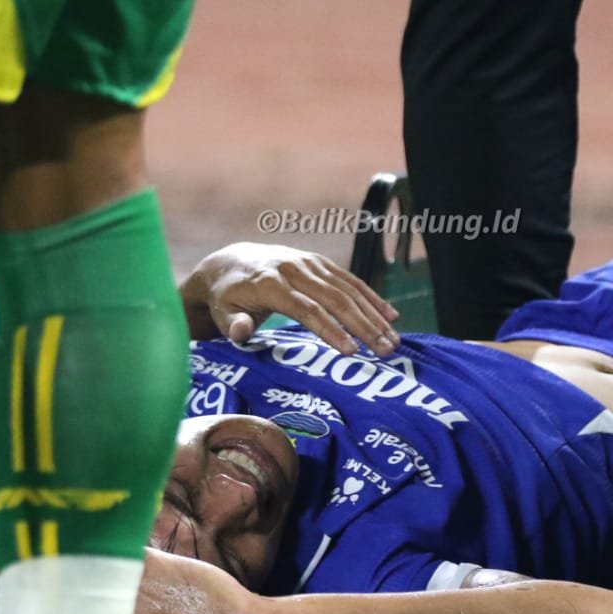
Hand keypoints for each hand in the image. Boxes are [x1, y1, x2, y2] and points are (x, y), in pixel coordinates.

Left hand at [181, 243, 399, 353]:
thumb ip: (232, 324)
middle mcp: (294, 269)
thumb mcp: (221, 312)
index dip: (330, 330)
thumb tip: (241, 332)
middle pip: (335, 299)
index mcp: (270, 283)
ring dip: (373, 315)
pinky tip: (390, 315)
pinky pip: (350, 280)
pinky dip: (371, 297)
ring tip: (392, 340)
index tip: (352, 352)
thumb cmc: (228, 297)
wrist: (232, 261)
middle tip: (385, 350)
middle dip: (363, 326)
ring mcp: (309, 263)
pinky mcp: (319, 262)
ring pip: (347, 289)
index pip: (306, 309)